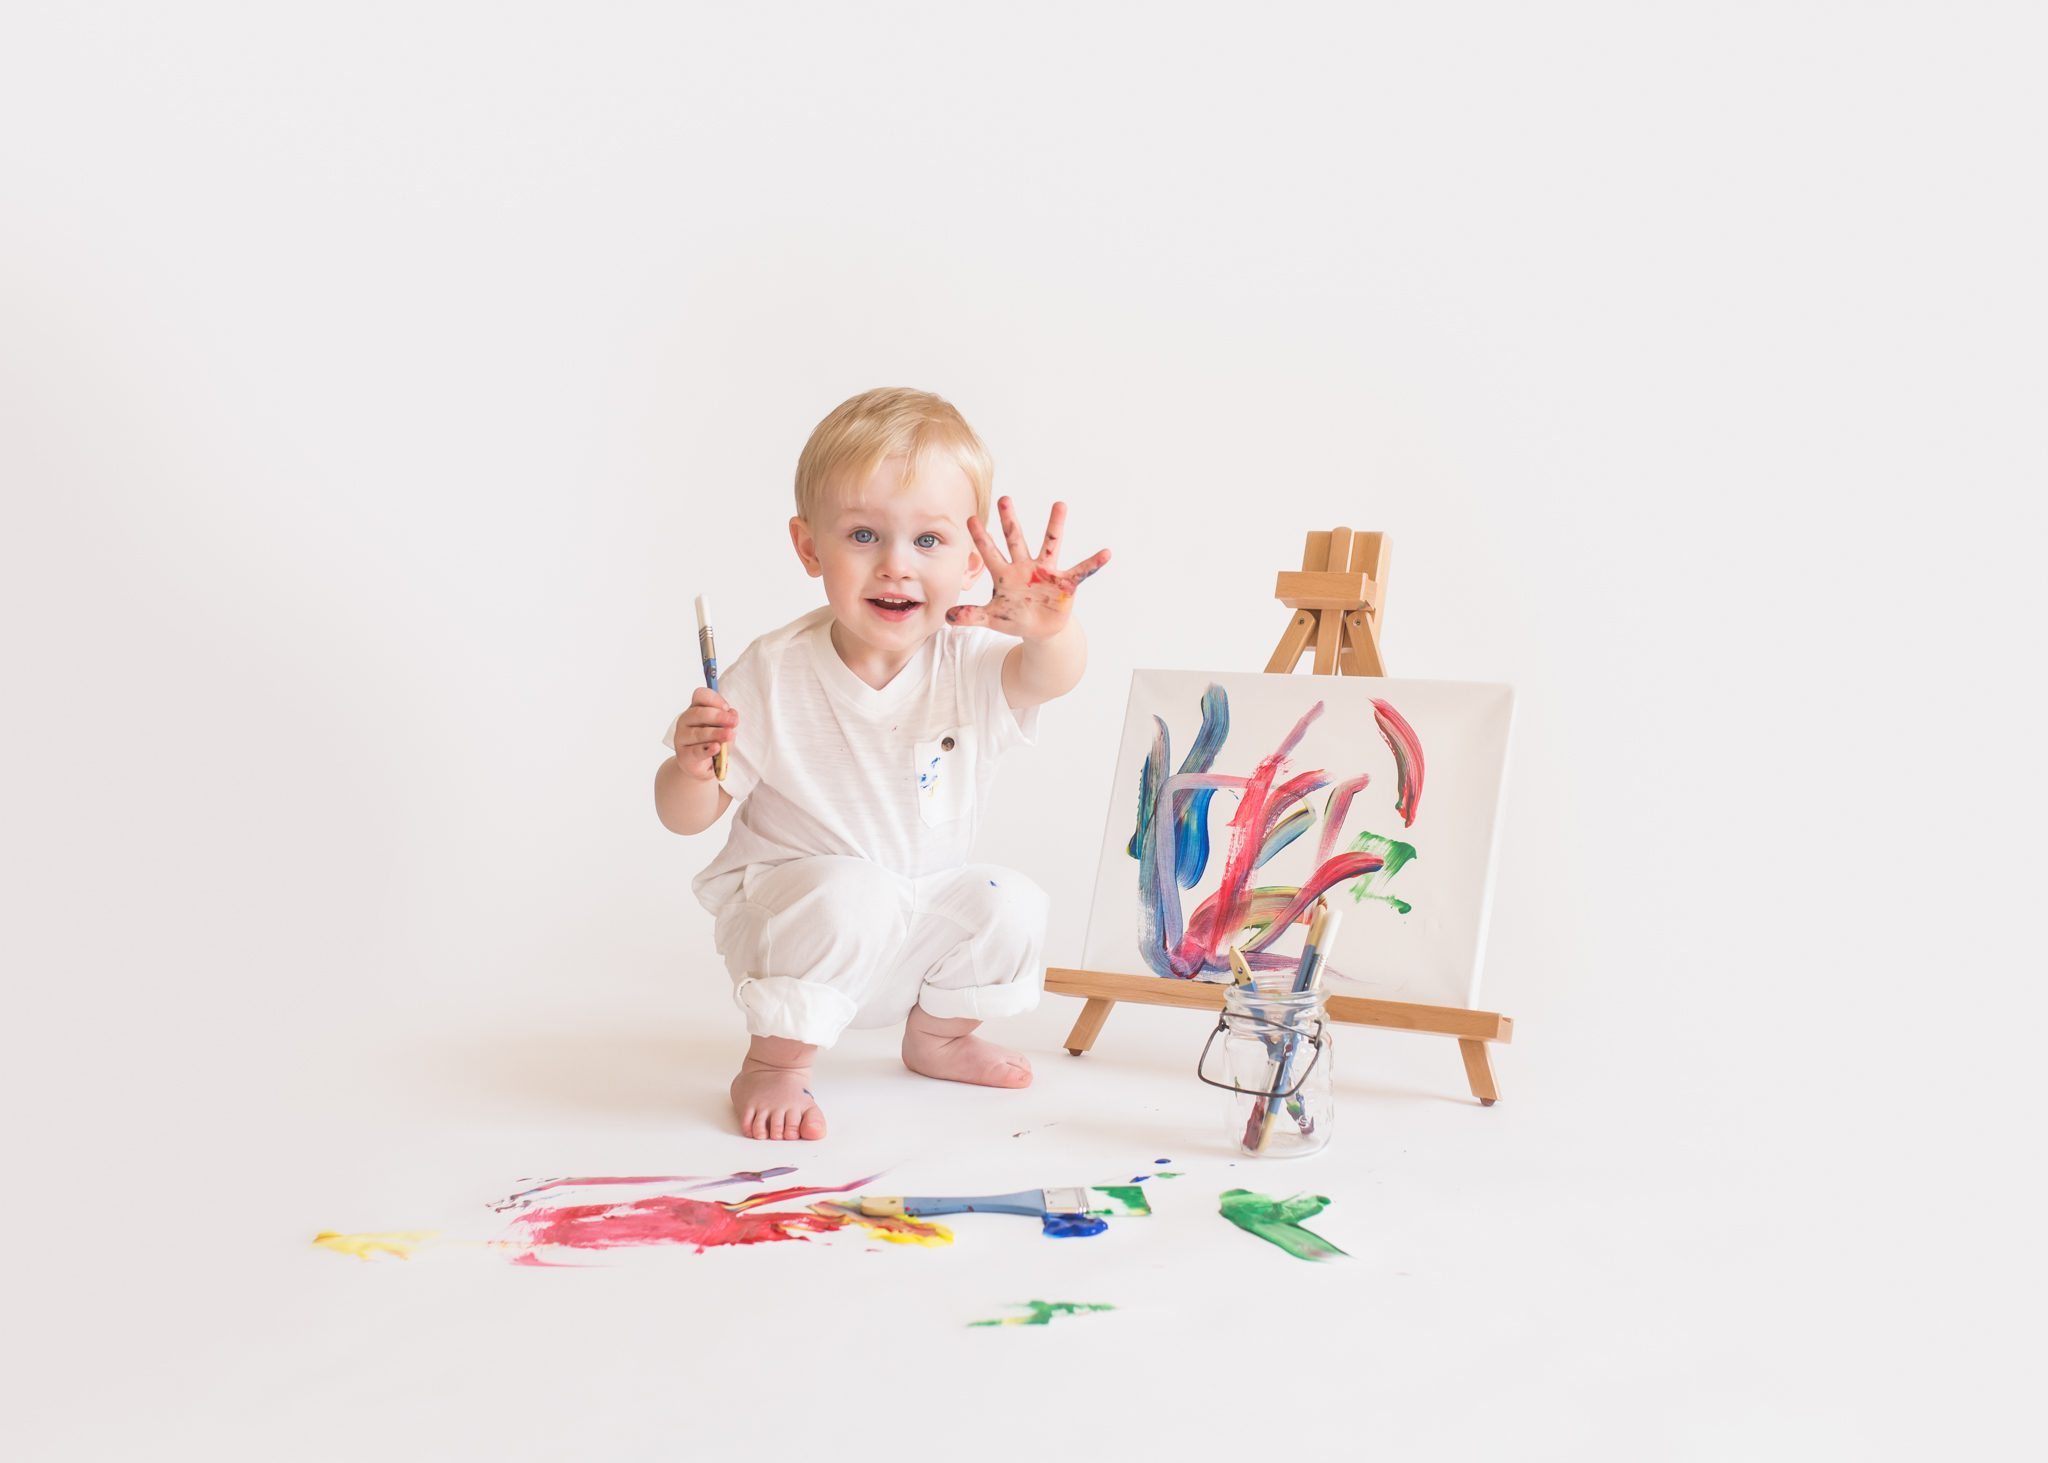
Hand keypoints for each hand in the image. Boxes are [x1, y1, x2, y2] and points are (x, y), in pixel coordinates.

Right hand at [672, 688, 736, 781]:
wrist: (703, 766)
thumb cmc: (714, 742)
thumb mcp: (725, 729)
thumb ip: (728, 722)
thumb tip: (732, 715)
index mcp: (696, 709)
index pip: (700, 696)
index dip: (714, 699)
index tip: (727, 707)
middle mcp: (685, 721)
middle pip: (698, 713)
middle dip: (718, 716)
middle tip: (733, 721)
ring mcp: (682, 738)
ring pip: (698, 733)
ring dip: (715, 733)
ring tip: (729, 735)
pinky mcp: (684, 756)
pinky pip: (696, 751)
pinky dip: (706, 749)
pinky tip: (715, 748)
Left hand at [946, 497, 1110, 639]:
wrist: (1040, 629)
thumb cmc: (1016, 618)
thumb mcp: (992, 619)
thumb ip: (971, 616)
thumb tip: (946, 617)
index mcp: (1005, 575)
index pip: (990, 552)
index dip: (981, 537)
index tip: (970, 518)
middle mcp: (1025, 567)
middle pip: (1016, 540)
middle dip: (1010, 521)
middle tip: (1004, 498)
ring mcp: (1046, 573)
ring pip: (1050, 544)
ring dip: (1055, 525)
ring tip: (1059, 504)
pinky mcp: (1064, 583)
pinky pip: (1081, 571)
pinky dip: (1093, 563)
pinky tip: (1105, 553)